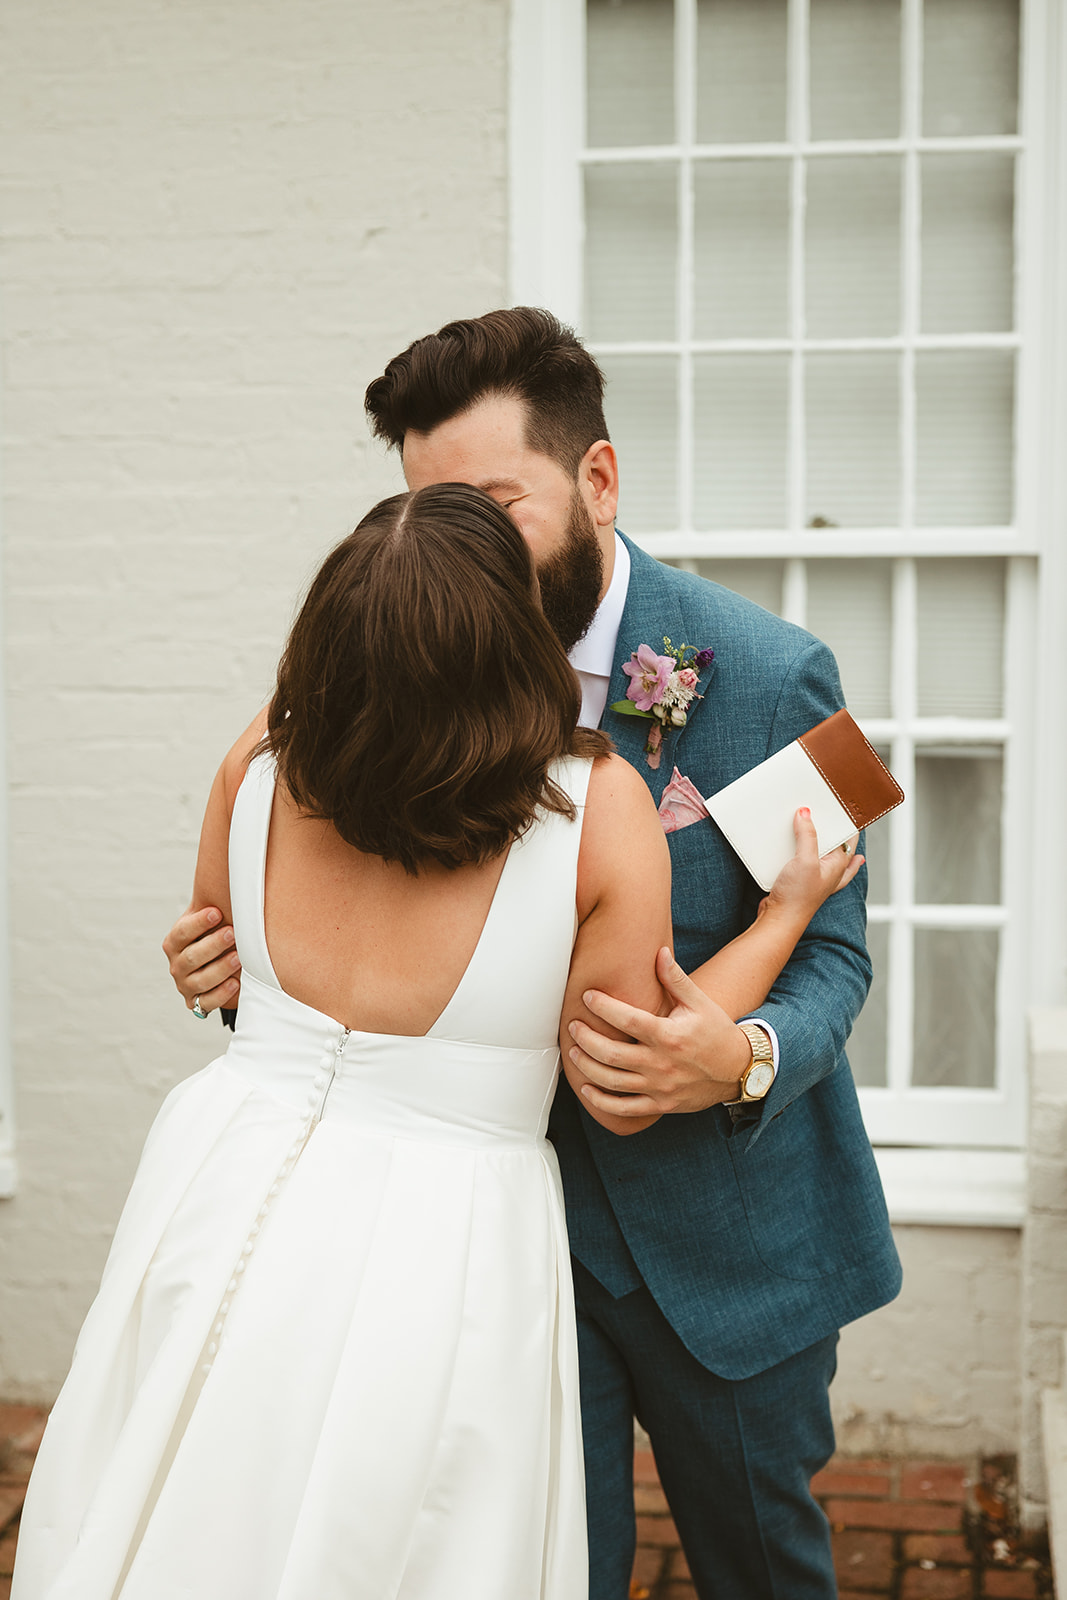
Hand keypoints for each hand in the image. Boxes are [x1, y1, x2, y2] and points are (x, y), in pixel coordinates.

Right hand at [163, 906, 240, 1015]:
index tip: (217, 912)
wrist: (220, 965)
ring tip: (240, 957)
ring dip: (220, 968)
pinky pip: (207, 1003)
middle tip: (232, 933)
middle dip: (213, 945)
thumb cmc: (218, 934)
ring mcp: (186, 985)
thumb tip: (233, 871)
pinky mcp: (198, 1003)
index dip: (198, 923)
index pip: (182, 932)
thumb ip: (216, 901)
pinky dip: (221, 994)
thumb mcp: (213, 920)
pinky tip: (235, 983)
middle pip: (191, 957)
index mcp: (175, 941)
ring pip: (200, 980)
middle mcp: (177, 964)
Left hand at [567, 947, 751, 1118]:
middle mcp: (661, 1064)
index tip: (588, 996)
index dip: (604, 1007)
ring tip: (573, 1051)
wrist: (738, 1070)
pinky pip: (625, 1108)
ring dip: (587, 1067)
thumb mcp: (699, 1002)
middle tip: (573, 1026)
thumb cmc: (716, 1031)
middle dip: (586, 1039)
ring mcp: (660, 1087)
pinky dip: (601, 1101)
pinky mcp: (660, 1104)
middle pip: (612, 1054)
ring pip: (613, 1081)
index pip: (629, 1021)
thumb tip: (659, 951)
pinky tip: (586, 1088)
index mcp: (669, 1036)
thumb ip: (676, 979)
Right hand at [759, 809, 862, 924]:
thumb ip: (808, 836)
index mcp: (837, 865)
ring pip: (822, 854)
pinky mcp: (799, 880)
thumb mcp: (805, 861)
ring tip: (816, 826)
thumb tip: (806, 814)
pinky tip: (793, 847)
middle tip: (832, 814)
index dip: (849, 823)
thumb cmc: (798, 898)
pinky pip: (803, 861)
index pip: (848, 839)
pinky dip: (801, 852)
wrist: (779, 920)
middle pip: (838, 846)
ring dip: (819, 841)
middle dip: (836, 831)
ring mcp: (815, 877)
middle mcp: (829, 871)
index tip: (846, 807)